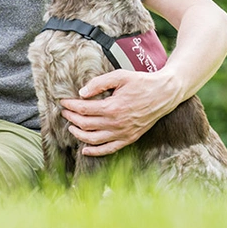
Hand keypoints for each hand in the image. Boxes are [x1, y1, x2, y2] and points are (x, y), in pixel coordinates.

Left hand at [58, 69, 183, 155]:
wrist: (163, 94)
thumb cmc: (141, 82)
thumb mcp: (119, 76)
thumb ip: (99, 83)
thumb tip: (81, 93)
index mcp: (112, 107)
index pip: (83, 109)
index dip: (70, 106)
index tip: (63, 102)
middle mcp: (116, 123)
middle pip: (86, 124)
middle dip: (71, 118)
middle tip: (64, 113)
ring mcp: (123, 133)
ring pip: (94, 139)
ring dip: (79, 135)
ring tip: (71, 127)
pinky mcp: (129, 139)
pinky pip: (109, 149)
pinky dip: (95, 152)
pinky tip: (85, 150)